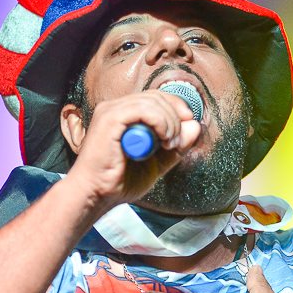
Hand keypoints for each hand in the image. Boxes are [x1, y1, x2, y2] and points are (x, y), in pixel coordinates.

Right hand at [65, 90, 200, 205]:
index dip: (177, 107)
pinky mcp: (109, 119)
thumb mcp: (158, 163)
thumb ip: (177, 146)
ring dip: (170, 122)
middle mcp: (116, 108)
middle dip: (176, 117)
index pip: (157, 97)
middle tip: (177, 142)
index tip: (189, 126)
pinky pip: (142, 110)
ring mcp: (111, 111)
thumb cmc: (120, 181)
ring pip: (152, 101)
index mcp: (125, 114)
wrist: (96, 195)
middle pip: (157, 97)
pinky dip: (159, 122)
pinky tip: (163, 139)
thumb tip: (196, 126)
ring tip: (170, 144)